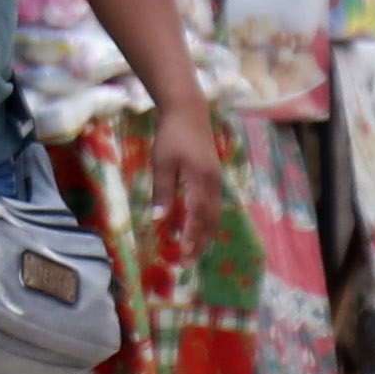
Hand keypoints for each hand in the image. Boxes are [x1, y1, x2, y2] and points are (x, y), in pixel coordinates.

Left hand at [144, 95, 227, 254]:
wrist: (188, 111)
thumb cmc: (171, 135)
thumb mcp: (161, 163)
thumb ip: (162, 191)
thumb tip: (159, 219)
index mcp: (200, 181)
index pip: (198, 215)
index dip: (192, 236)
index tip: (184, 254)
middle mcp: (213, 184)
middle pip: (210, 220)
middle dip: (200, 242)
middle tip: (187, 262)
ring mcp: (215, 180)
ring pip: (214, 214)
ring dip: (204, 234)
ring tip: (192, 251)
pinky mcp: (213, 177)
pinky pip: (212, 205)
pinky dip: (205, 221)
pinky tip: (195, 228)